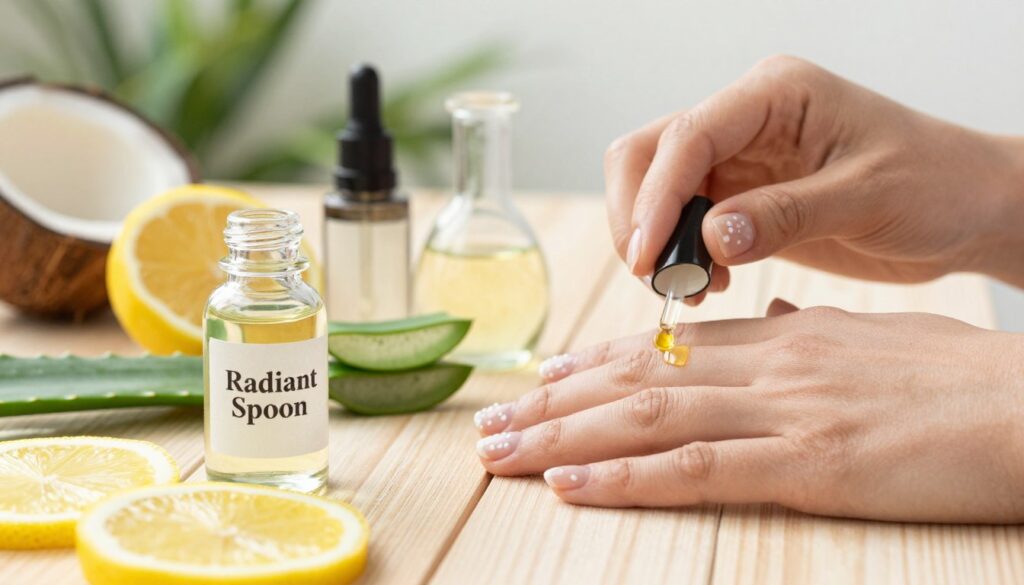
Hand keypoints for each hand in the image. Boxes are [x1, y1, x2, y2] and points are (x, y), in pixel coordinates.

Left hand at [473, 301, 1023, 521]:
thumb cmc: (962, 378)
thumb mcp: (875, 341)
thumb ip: (810, 333)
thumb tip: (769, 322)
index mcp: (784, 338)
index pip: (668, 347)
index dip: (597, 363)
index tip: (546, 376)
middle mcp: (768, 365)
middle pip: (636, 380)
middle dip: (553, 401)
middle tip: (491, 419)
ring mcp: (784, 411)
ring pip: (646, 419)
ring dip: (562, 435)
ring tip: (499, 451)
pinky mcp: (810, 462)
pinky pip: (697, 469)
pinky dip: (624, 477)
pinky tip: (570, 484)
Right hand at [605, 56, 1023, 300]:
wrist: (968, 209)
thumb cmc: (937, 185)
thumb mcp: (870, 197)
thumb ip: (788, 214)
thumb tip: (712, 239)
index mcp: (774, 95)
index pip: (686, 136)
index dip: (655, 198)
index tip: (648, 258)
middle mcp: (745, 120)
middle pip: (648, 155)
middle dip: (640, 217)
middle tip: (658, 278)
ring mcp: (739, 159)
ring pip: (656, 191)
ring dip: (656, 242)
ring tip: (690, 288)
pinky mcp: (740, 199)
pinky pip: (683, 224)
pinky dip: (680, 256)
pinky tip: (711, 284)